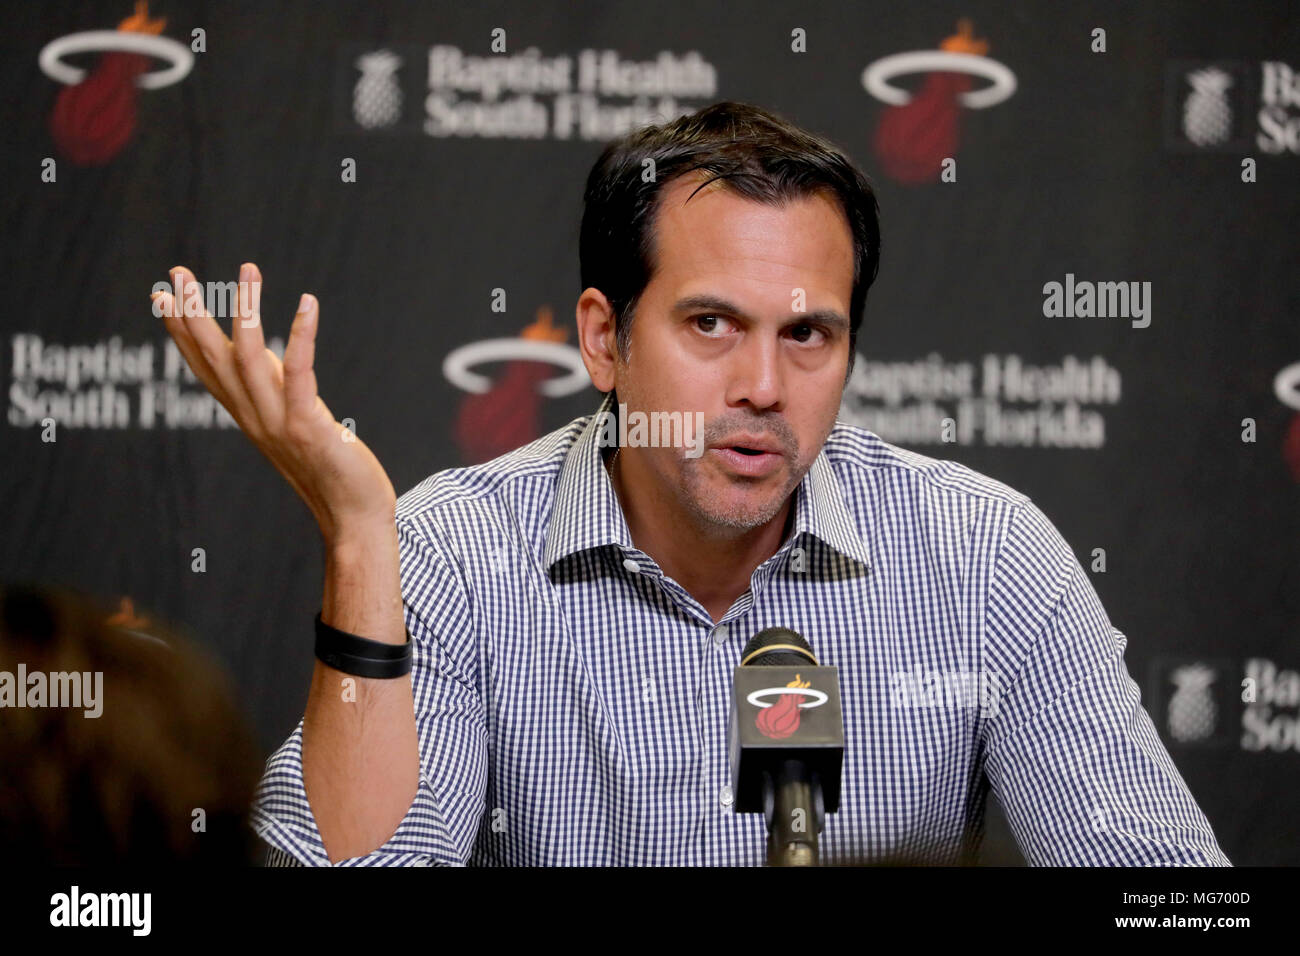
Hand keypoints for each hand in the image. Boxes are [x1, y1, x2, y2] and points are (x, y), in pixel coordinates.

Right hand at [153, 263, 396, 544]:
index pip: (206, 368)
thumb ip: (276, 390)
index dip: (182, 332)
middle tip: (177, 271)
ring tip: (248, 269)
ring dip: (246, 310)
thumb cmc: (331, 471)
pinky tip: (307, 303)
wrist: (354, 519)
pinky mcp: (307, 426)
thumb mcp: (295, 423)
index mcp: (248, 417)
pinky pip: (298, 373)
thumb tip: (266, 352)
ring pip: (248, 358)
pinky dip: (301, 336)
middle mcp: (254, 418)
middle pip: (214, 358)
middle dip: (194, 313)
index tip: (163, 295)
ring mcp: (277, 423)